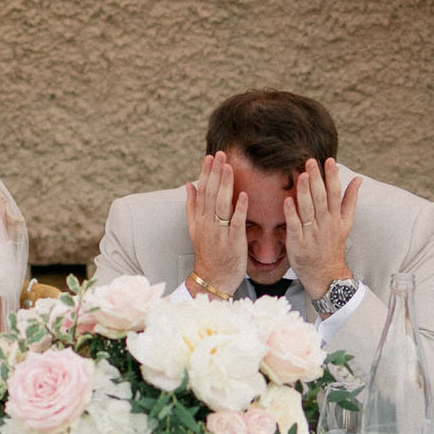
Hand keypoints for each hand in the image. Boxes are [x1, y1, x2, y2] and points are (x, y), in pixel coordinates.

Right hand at [185, 152, 247, 296]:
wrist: (212, 279)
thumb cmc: (208, 254)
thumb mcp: (195, 229)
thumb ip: (192, 206)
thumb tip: (189, 185)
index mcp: (199, 219)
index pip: (202, 191)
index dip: (206, 173)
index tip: (210, 157)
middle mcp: (207, 224)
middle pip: (210, 194)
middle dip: (215, 173)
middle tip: (220, 154)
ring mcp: (220, 233)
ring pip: (221, 205)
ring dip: (225, 185)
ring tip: (229, 168)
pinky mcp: (233, 242)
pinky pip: (236, 223)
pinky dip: (239, 209)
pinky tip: (243, 195)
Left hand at [285, 158, 359, 302]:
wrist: (326, 273)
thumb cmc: (333, 244)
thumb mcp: (346, 222)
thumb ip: (350, 200)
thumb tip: (358, 179)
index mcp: (336, 217)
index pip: (335, 193)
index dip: (332, 176)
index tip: (329, 161)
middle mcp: (325, 223)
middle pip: (321, 198)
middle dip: (317, 179)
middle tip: (310, 161)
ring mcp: (312, 233)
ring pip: (308, 209)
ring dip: (305, 192)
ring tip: (302, 175)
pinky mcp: (298, 243)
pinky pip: (295, 226)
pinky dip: (292, 213)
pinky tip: (287, 200)